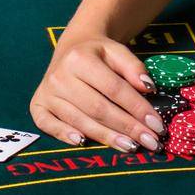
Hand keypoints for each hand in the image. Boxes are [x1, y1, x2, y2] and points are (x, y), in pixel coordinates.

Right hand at [29, 35, 165, 152]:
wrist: (71, 47)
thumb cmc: (98, 54)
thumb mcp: (117, 51)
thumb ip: (133, 67)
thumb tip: (148, 88)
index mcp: (80, 59)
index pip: (114, 89)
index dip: (137, 108)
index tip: (157, 124)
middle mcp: (60, 76)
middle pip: (98, 108)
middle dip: (127, 127)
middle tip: (150, 142)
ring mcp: (47, 92)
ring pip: (80, 120)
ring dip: (107, 137)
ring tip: (130, 147)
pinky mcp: (38, 105)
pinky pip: (48, 125)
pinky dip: (64, 135)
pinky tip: (83, 142)